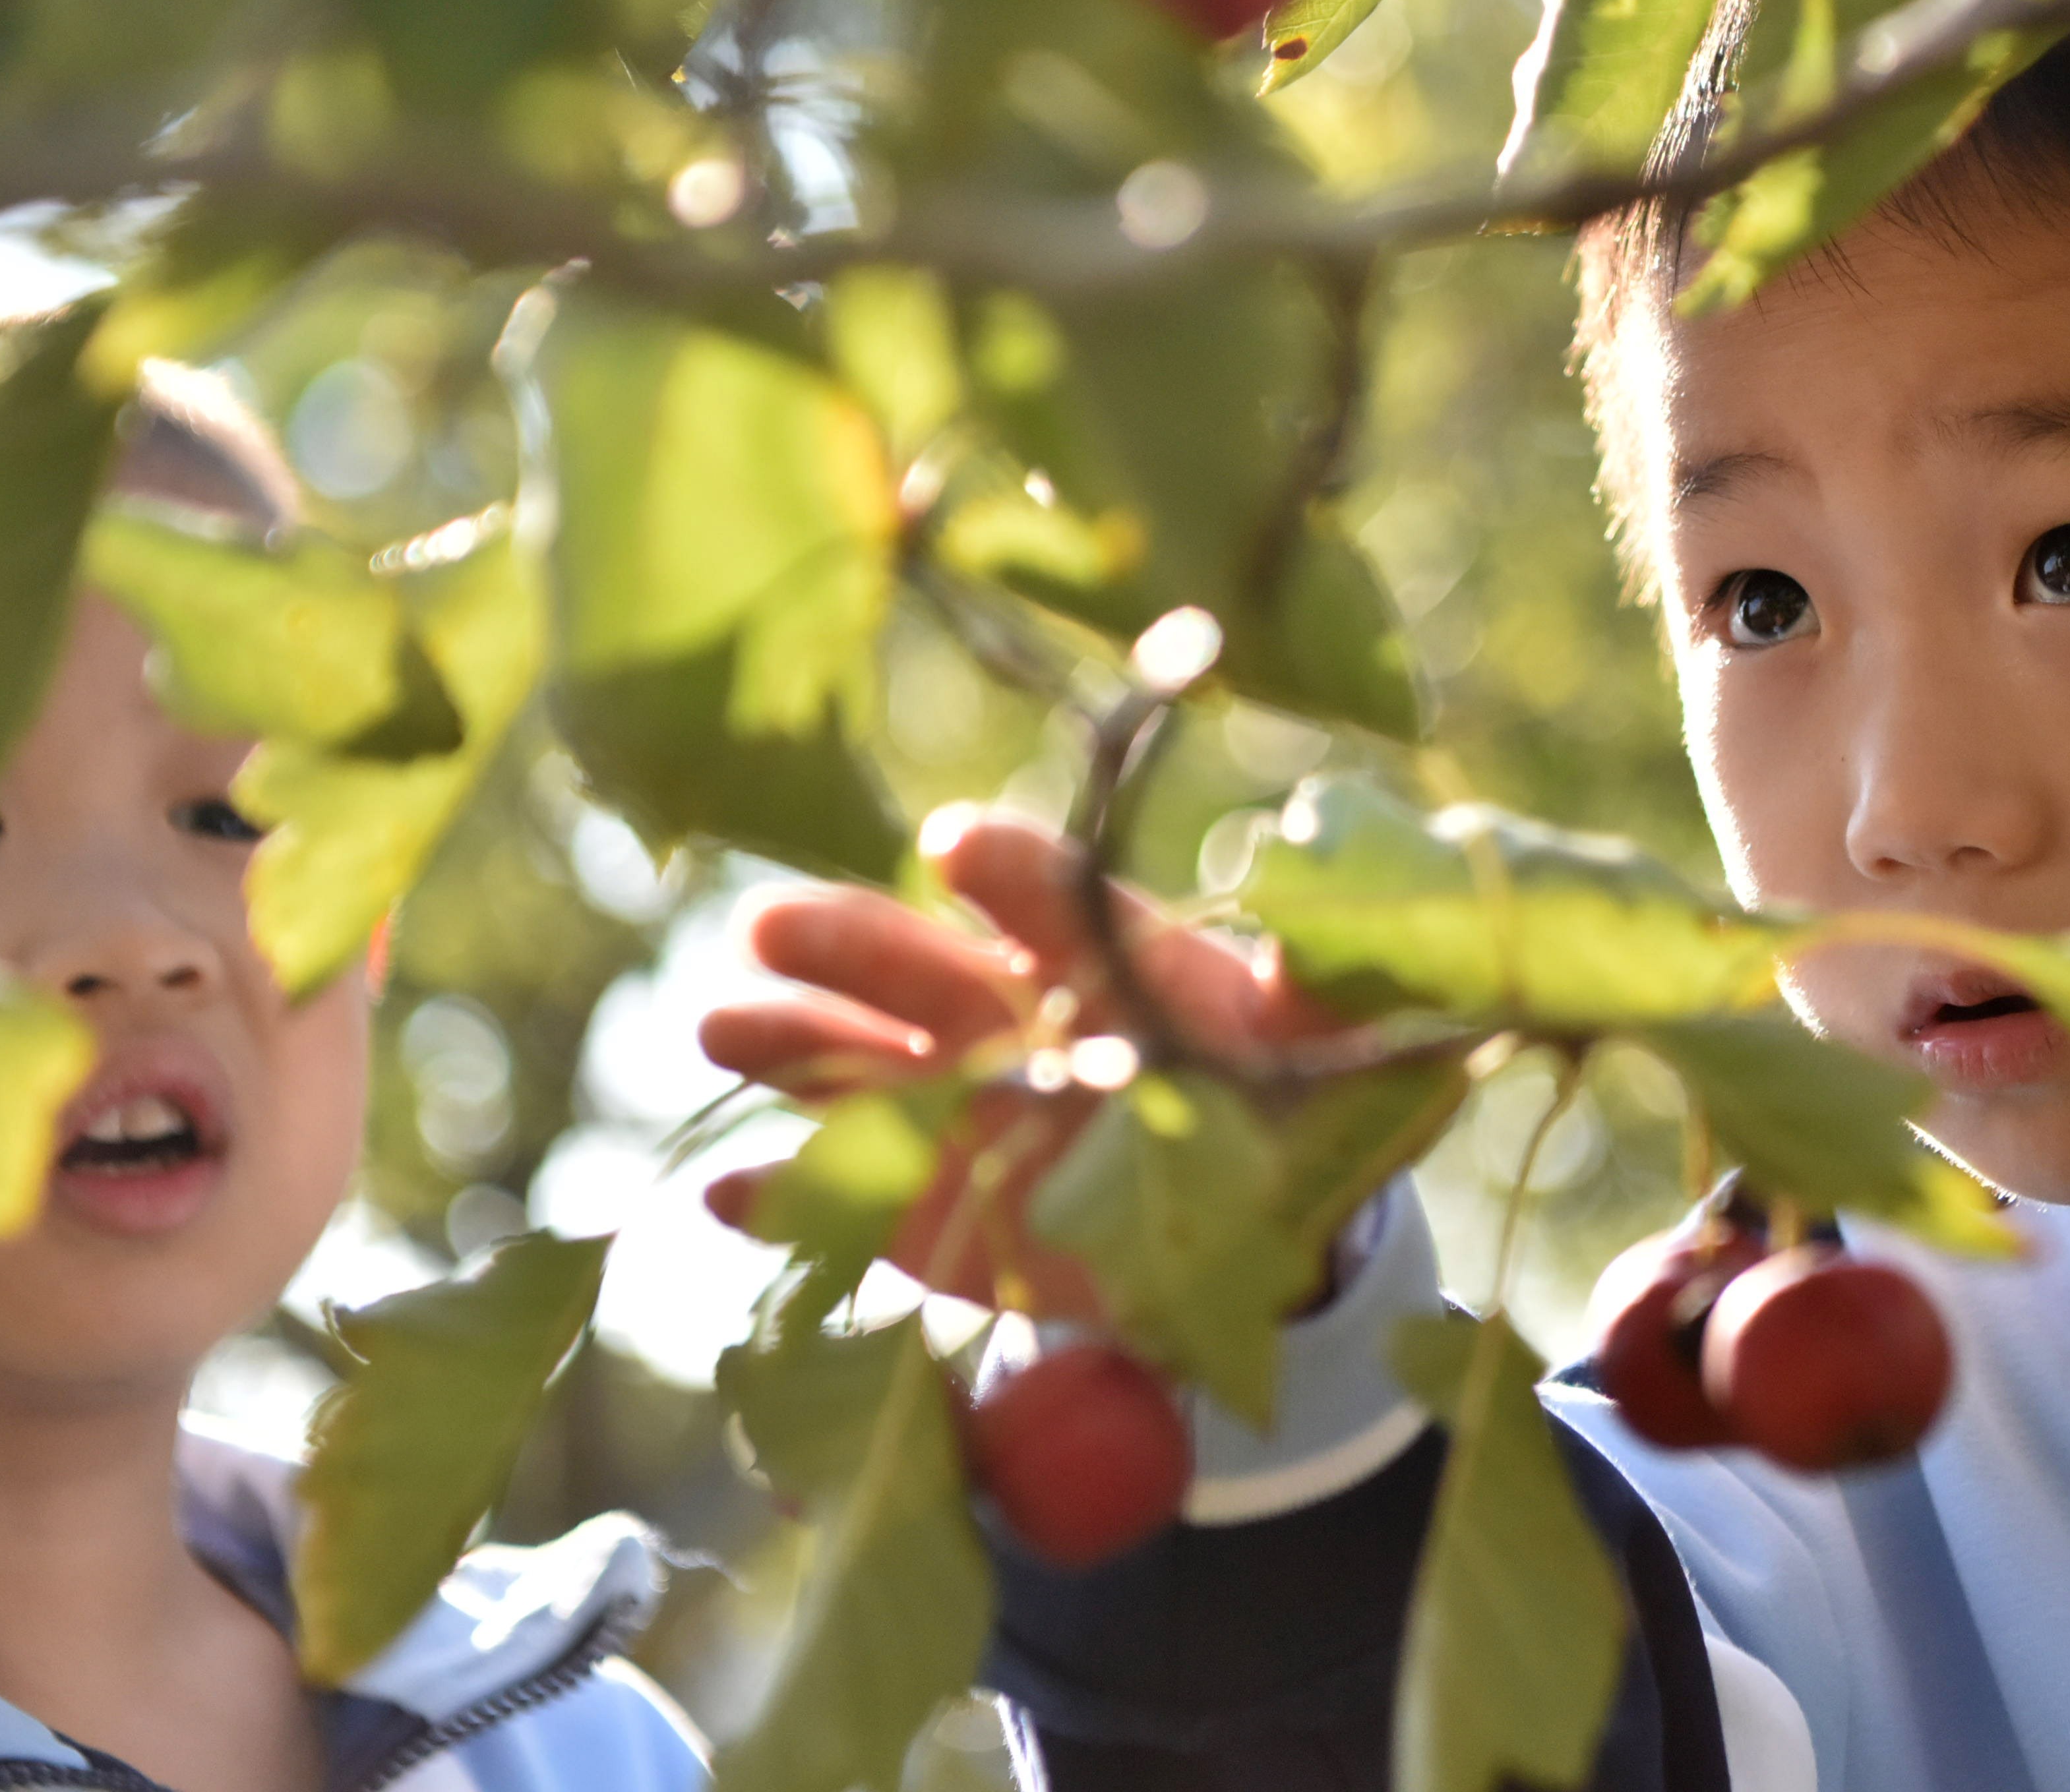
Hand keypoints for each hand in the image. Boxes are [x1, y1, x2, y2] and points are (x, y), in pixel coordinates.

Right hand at [698, 804, 1332, 1313]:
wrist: (1228, 1222)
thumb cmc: (1270, 1096)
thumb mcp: (1314, 1041)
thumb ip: (1323, 983)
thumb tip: (1345, 920)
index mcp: (1098, 956)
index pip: (1048, 897)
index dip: (1007, 873)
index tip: (961, 847)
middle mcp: (1005, 1016)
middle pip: (919, 967)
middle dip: (848, 943)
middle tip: (773, 923)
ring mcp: (947, 1109)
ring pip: (853, 1063)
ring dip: (788, 1042)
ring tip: (724, 1022)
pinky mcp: (915, 1209)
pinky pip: (840, 1201)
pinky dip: (784, 1197)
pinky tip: (729, 1188)